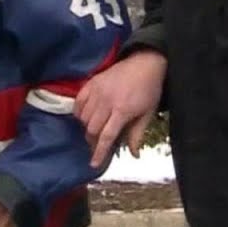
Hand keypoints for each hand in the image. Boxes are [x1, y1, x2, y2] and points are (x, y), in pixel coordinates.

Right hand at [74, 50, 166, 167]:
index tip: (94, 164)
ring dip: (86, 127)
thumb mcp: (148, 113)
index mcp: (123, 110)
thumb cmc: (149, 89)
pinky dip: (79, 112)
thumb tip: (134, 154)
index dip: (99, 152)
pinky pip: (78, 102)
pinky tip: (85, 116)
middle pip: (92, 129)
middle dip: (92, 141)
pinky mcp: (92, 83)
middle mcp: (107, 101)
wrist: (144, 63)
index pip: (107, 137)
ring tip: (94, 130)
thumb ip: (137, 134)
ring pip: (83, 117)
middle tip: (97, 144)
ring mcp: (97, 91)